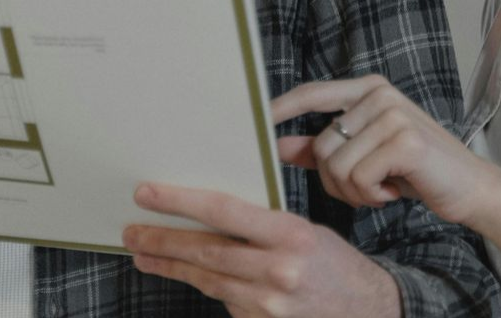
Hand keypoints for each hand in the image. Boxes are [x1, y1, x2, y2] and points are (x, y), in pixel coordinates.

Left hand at [124, 182, 398, 317]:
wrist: (368, 309)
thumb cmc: (334, 263)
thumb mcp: (305, 231)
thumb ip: (261, 225)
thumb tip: (208, 213)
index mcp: (291, 234)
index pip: (223, 210)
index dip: (180, 201)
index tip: (147, 193)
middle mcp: (278, 270)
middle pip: (205, 250)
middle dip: (162, 240)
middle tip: (131, 231)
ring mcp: (269, 303)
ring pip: (207, 279)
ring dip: (170, 265)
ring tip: (143, 253)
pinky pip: (225, 301)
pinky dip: (206, 286)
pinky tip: (188, 274)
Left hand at [274, 75, 499, 226]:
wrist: (470, 188)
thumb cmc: (415, 172)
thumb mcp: (365, 156)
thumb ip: (323, 148)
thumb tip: (279, 146)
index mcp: (368, 89)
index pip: (311, 93)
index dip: (279, 109)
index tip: (253, 123)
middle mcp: (380, 94)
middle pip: (321, 146)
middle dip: (335, 181)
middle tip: (367, 188)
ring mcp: (394, 114)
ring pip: (337, 166)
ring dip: (355, 192)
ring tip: (383, 188)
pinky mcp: (405, 141)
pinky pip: (359, 178)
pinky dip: (372, 196)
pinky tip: (395, 191)